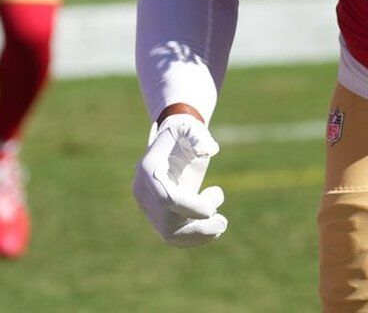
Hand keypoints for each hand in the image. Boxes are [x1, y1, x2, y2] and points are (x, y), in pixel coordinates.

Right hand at [134, 113, 226, 246]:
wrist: (174, 141)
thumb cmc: (185, 134)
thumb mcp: (191, 130)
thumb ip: (198, 137)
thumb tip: (208, 150)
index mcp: (149, 170)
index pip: (167, 199)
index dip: (191, 207)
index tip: (213, 206)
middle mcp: (143, 192)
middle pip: (167, 224)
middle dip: (198, 228)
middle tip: (223, 222)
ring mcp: (148, 207)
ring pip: (170, 235)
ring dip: (198, 236)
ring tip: (221, 224)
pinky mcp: (157, 216)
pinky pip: (173, 236)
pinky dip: (194, 237)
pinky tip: (213, 226)